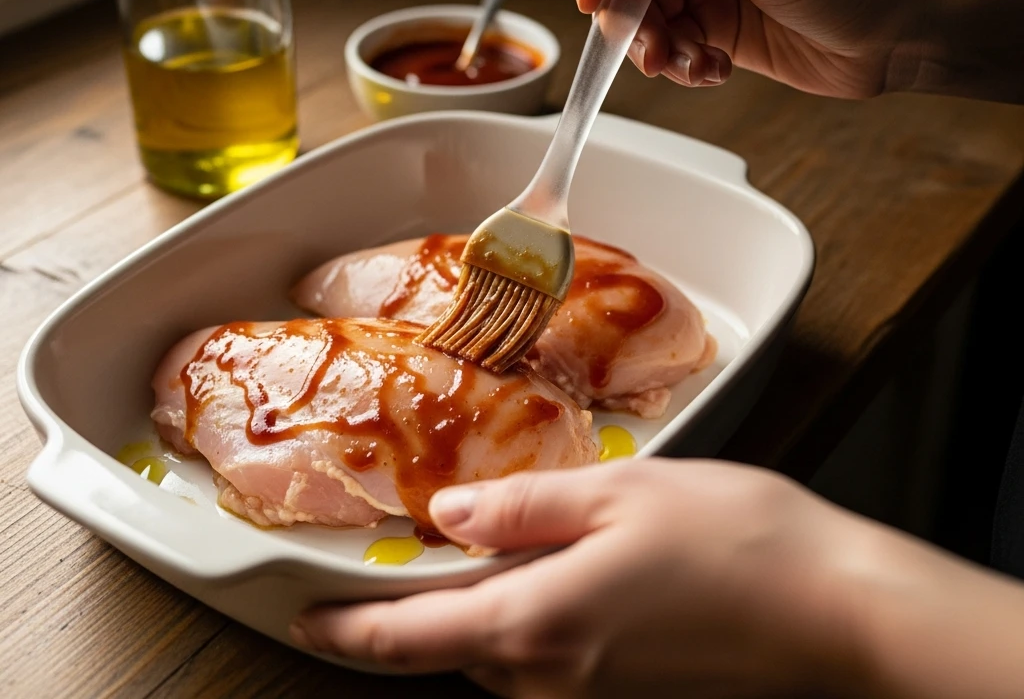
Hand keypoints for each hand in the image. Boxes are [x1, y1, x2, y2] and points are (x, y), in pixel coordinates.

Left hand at [291, 460, 869, 695]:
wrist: (833, 608)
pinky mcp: (627, 682)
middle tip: (379, 563)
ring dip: (464, 614)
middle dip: (404, 617)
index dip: (347, 630)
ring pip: (497, 652)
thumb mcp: (616, 494)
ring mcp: (594, 688)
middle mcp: (555, 674)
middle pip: (449, 649)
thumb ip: (523, 510)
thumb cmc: (733, 541)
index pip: (410, 639)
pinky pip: (545, 652)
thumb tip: (449, 517)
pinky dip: (517, 615)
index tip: (301, 617)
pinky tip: (538, 568)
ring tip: (455, 559)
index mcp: (538, 623)